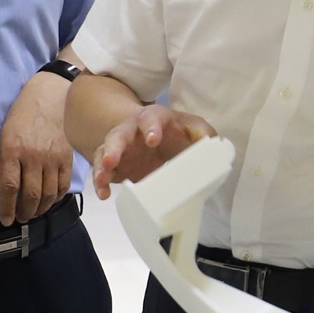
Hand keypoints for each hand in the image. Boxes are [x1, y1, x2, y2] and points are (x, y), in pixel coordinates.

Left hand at [0, 71, 73, 225]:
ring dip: (40, 209)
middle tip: (21, 219)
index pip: (9, 186)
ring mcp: (53, 158)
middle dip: (25, 212)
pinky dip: (56, 198)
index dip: (7, 207)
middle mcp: (34, 157)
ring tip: (34, 213)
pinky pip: (63, 185)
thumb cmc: (20, 121)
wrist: (46, 102)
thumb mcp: (2, 142)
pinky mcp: (67, 158)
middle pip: (31, 194)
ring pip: (48, 193)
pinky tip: (49, 201)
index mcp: (13, 152)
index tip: (6, 220)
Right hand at [90, 104, 215, 197]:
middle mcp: (130, 131)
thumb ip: (203, 134)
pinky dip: (100, 183)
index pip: (150, 120)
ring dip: (101, 167)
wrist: (159, 137)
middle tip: (113, 160)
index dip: (151, 128)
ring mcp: (119, 148)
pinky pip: (103, 172)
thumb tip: (212, 144)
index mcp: (152, 118)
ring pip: (104, 153)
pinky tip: (103, 194)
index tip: (153, 140)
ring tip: (103, 180)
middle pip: (117, 136)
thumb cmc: (177, 131)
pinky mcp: (115, 165)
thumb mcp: (194, 128)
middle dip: (114, 148)